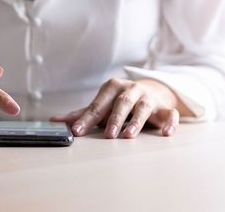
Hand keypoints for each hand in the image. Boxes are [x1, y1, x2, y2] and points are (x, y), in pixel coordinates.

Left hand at [51, 78, 189, 138]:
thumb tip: (54, 120)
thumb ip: (81, 114)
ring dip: (136, 121)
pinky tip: (166, 133)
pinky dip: (169, 123)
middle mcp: (131, 90)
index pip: (98, 105)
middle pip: (122, 103)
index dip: (87, 119)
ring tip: (129, 135)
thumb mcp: (102, 105)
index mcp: (113, 88)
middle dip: (114, 118)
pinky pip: (169, 114)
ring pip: (143, 108)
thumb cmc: (121, 101)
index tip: (77, 132)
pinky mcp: (164, 108)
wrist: (153, 90)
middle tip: (108, 134)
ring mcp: (149, 98)